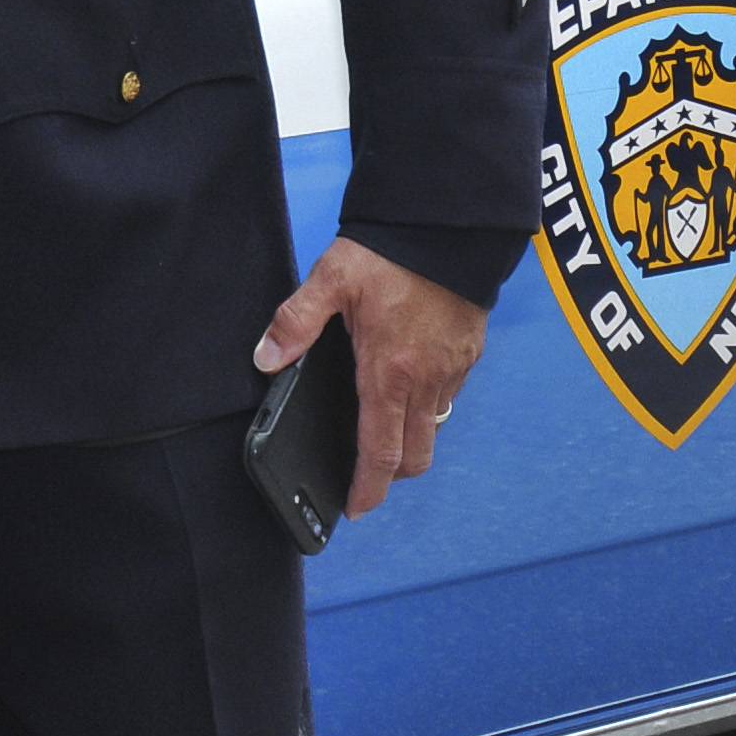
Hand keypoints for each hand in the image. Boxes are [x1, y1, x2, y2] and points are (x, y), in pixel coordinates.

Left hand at [258, 240, 488, 517]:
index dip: (367, 490)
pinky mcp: (469, 353)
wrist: (449, 227)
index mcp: (388, 373)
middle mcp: (425, 381)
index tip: (355, 509)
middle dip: (390, 475)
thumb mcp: (331, 279)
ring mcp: (452, 370)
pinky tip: (407, 383)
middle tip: (366, 474)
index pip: (379, 454)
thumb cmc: (392, 252)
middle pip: (414, 456)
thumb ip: (296, 322)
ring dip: (411, 439)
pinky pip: (448, 396)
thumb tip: (267, 359)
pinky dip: (428, 405)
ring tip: (384, 428)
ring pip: (434, 428)